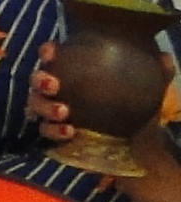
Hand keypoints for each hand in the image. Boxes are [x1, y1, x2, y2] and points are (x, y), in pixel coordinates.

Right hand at [27, 47, 173, 183]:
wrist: (139, 150)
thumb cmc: (138, 114)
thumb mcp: (149, 93)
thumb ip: (158, 75)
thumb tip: (166, 57)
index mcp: (75, 74)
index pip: (54, 57)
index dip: (48, 52)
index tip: (52, 51)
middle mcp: (59, 91)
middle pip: (37, 80)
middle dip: (40, 80)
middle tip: (54, 84)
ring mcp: (54, 114)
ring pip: (35, 105)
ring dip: (45, 107)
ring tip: (64, 111)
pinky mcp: (55, 136)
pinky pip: (45, 131)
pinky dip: (54, 130)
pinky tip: (70, 130)